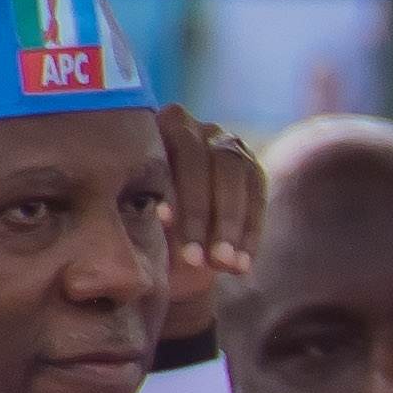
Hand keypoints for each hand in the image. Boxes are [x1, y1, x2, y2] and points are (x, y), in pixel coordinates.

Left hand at [154, 101, 262, 329]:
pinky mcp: (250, 167)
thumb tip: (161, 213)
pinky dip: (250, 233)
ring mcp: (227, 144)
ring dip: (236, 225)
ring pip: (241, 178)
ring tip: (230, 266)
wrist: (155, 231)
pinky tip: (243, 264)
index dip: (186, 203)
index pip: (183, 158)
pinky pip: (257, 197)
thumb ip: (147, 212)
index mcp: (161, 126)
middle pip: (219, 164)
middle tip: (213, 260)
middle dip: (216, 216)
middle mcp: (198, 127)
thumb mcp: (135, 219)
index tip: (183, 245)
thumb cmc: (136, 226)